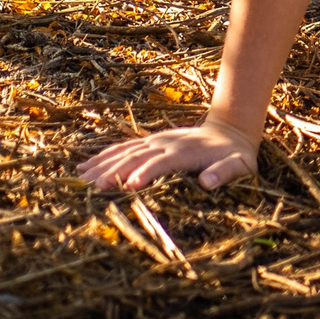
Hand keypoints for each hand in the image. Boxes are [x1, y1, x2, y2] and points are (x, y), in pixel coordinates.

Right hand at [77, 116, 257, 192]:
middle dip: (115, 171)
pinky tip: (85, 167)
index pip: (162, 163)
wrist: (231, 131)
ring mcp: (156, 141)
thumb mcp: (239, 165)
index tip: (130, 185)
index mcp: (186, 152)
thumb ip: (225, 172)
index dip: (146, 172)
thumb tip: (208, 182)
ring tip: (80, 179)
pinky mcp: (151, 141)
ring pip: (125, 151)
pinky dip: (104, 156)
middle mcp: (166, 144)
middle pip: (136, 156)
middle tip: (92, 187)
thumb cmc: (235, 155)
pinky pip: (123, 147)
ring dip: (102, 164)